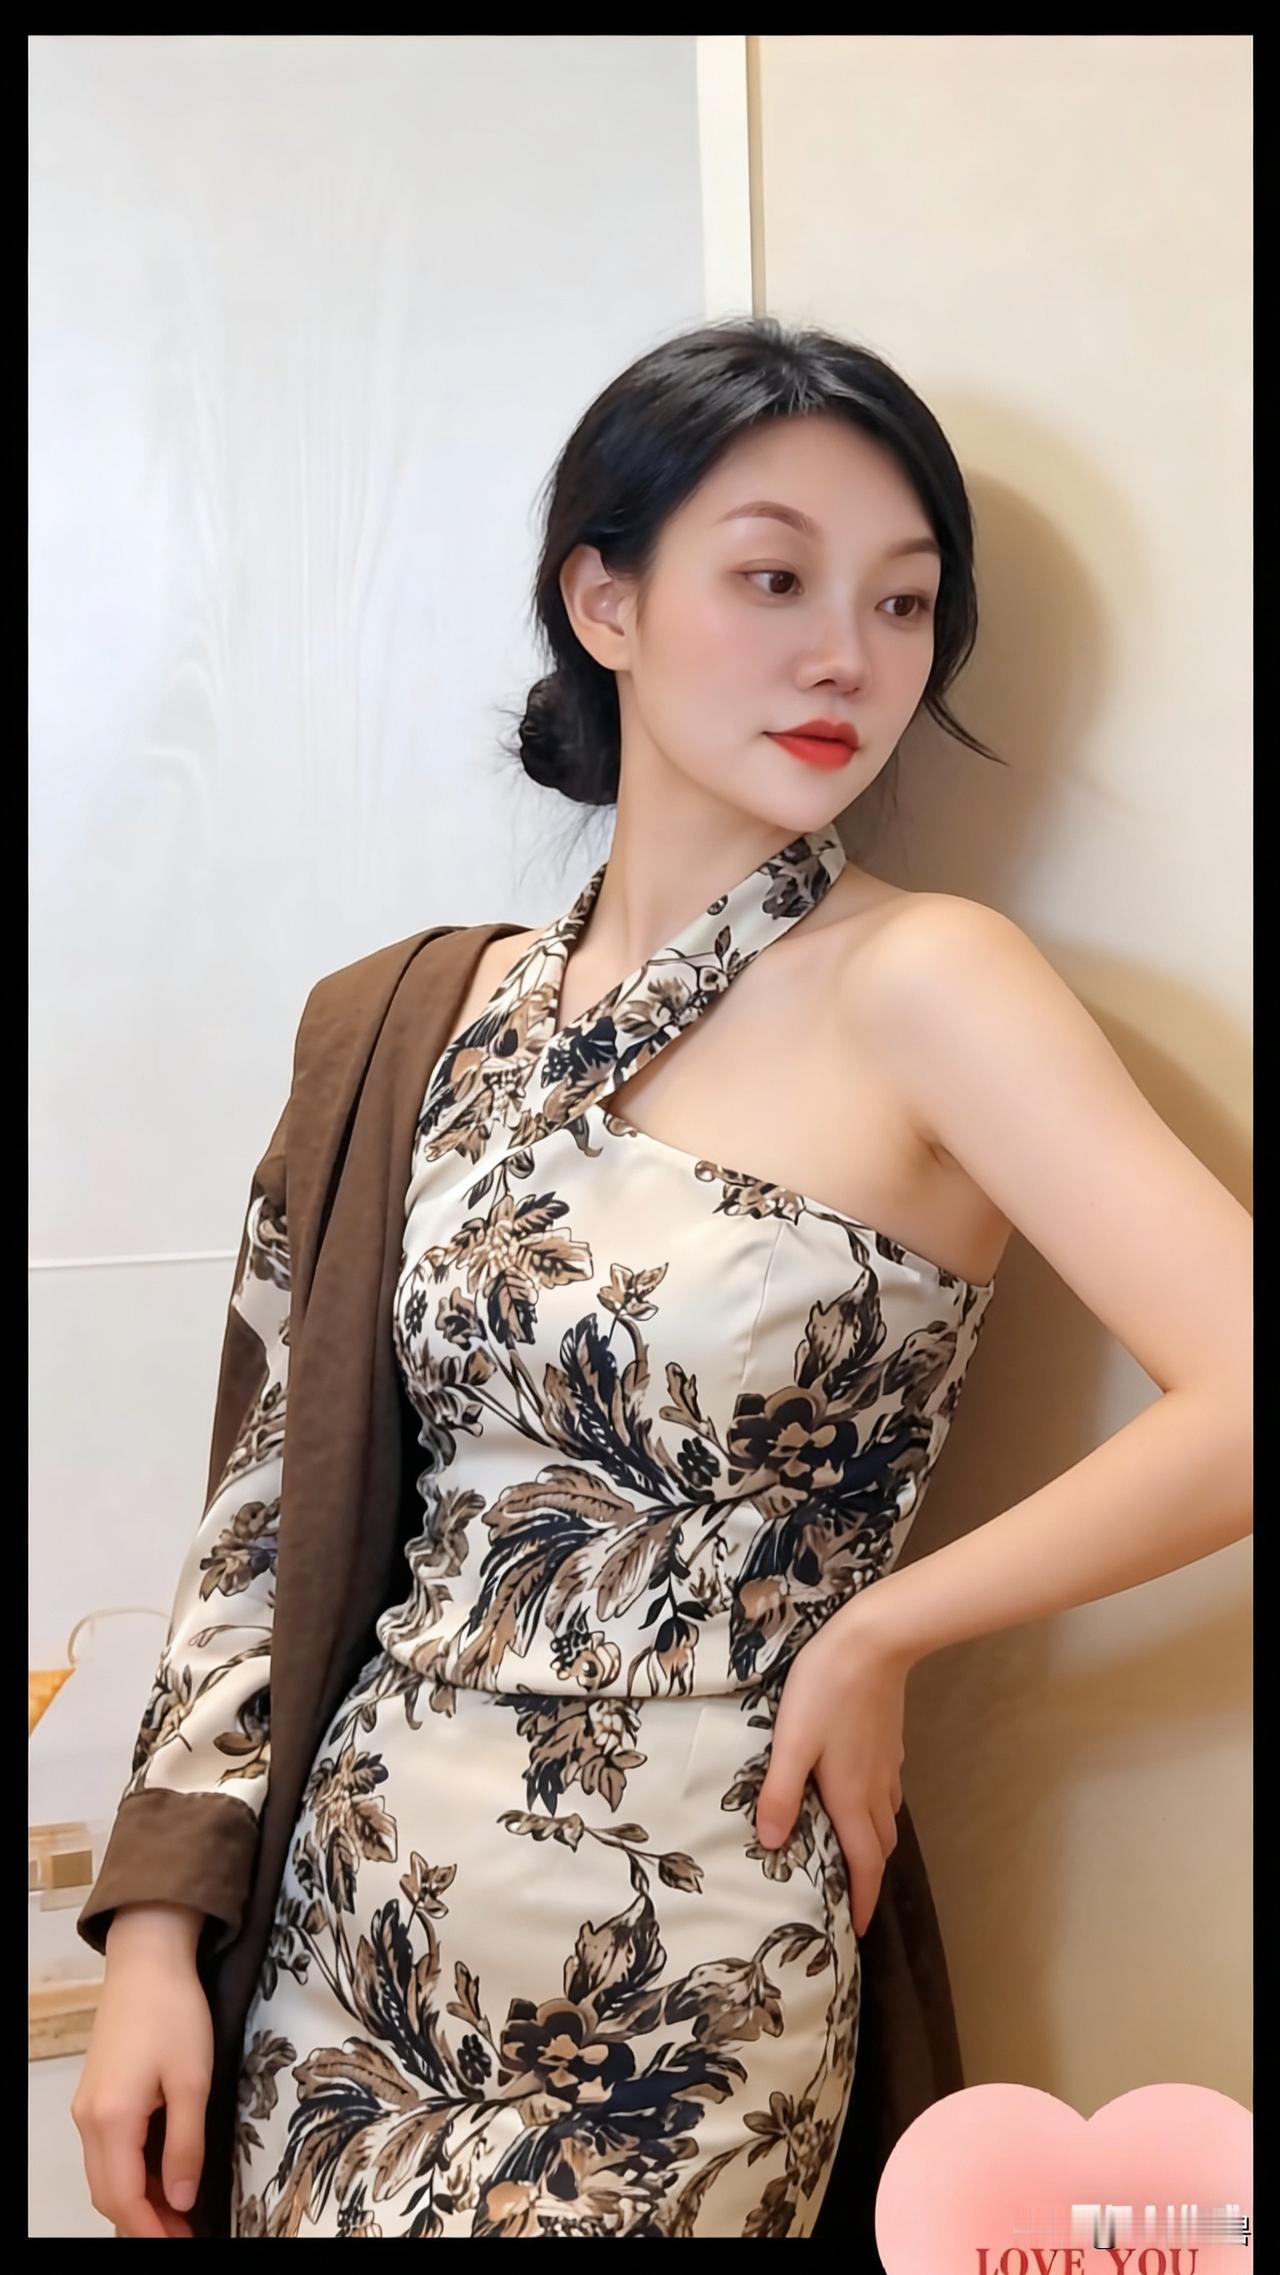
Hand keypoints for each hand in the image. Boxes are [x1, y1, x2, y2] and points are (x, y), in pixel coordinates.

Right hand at [72, 1903, 210, 2238]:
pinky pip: (108, 2151)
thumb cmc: (175, 2014)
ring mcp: (87, 2108)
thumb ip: (186, 2145)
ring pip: (105, 2175)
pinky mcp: (95, 2096)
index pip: (124, 2197)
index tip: (184, 2243)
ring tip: (179, 2212)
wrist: (147, 1961)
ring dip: (138, 2199)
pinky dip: (131, 2172)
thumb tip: (181, 2201)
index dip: (152, 2230)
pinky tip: (163, 2174)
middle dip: (144, 2222)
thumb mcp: (192, 2081)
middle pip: (108, 2193)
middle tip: (186, 2233)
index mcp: (112, 2119)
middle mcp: (89, 2120)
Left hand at [754, 1601, 912, 1937]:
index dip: (862, 1901)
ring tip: (851, 1854)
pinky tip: (857, 1797)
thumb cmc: (826, 1690)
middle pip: (879, 1846)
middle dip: (868, 1876)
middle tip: (848, 1895)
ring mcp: (887, 1764)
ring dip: (872, 1844)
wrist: (874, 1641)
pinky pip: (886, 1793)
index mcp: (851, 1796)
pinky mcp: (889, 1742)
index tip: (857, 1932)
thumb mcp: (791, 1742)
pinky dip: (875, 1812)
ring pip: (885, 1819)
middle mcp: (875, 1788)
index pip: (865, 1864)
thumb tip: (773, 1844)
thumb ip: (780, 1793)